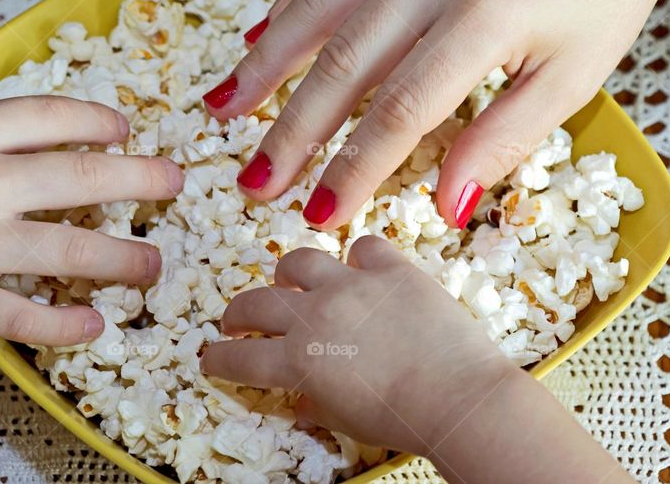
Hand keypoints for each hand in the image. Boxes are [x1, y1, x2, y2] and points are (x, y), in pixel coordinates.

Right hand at [0, 96, 182, 344]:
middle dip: (140, 180)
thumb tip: (11, 136)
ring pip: (70, 248)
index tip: (126, 130)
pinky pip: (24, 315)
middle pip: (82, 177)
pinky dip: (64, 324)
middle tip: (173, 185)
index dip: (98, 121)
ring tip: (153, 266)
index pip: (52, 117)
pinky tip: (94, 326)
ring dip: (124, 259)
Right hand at [200, 236, 513, 455]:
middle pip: (256, 303)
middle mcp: (315, 315)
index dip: (218, 360)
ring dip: (289, 275)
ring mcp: (352, 286)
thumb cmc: (403, 420)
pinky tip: (363, 270)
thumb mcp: (345, 421)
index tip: (211, 359)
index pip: (239, 360)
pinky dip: (357, 259)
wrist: (458, 399)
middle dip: (238, 314)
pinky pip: (362, 247)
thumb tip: (300, 399)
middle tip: (238, 321)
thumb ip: (314, 404)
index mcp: (299, 360)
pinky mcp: (391, 269)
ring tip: (294, 283)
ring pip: (299, 261)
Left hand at [201, 236, 634, 483]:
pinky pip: (249, 361)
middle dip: (278, 281)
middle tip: (267, 299)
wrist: (460, 397)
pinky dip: (231, 365)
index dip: (342, 264)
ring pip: (259, 302)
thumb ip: (395, 308)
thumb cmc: (464, 367)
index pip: (357, 247)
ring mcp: (319, 320)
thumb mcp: (432, 320)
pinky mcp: (300, 364)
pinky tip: (217, 368)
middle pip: (294, 264)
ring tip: (225, 331)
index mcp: (389, 268)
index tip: (336, 277)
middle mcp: (346, 285)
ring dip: (238, 314)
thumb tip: (382, 302)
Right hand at [204, 0, 669, 229]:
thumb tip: (449, 204)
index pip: (400, 110)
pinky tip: (261, 37)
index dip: (354, 168)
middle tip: (255, 180)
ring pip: (319, 5)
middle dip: (292, 131)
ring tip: (224, 110)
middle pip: (343, 63)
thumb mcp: (575, 74)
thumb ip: (505, 139)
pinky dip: (290, 1)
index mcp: (488, 14)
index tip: (322, 212)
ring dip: (266, 64)